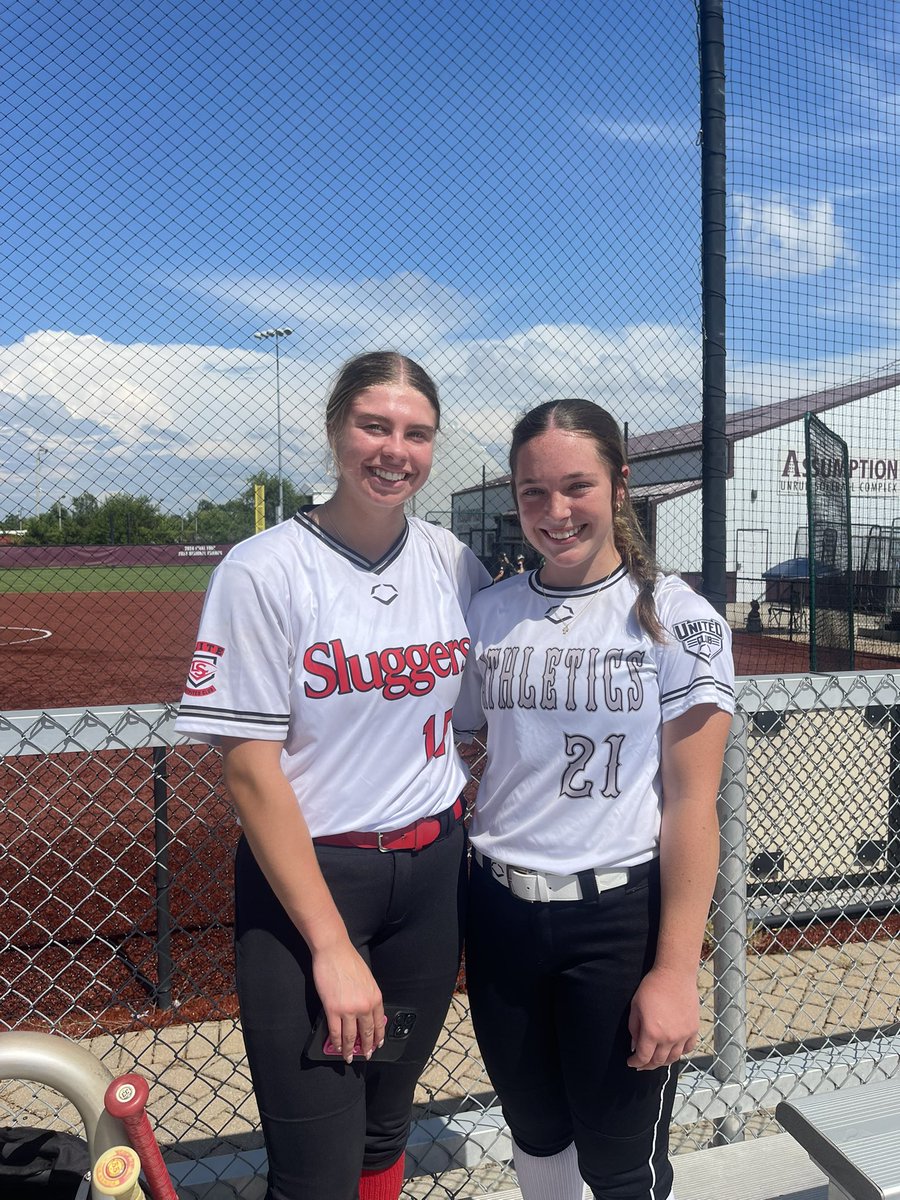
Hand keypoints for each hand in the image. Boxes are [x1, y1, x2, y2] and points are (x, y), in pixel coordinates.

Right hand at [312, 942, 384, 1063]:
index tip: (377, 1045)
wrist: (334, 951)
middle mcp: (365, 1006)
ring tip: (349, 1057)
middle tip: (365, 1056)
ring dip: (350, 1050)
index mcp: (375, 997)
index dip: (378, 1037)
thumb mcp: (367, 980)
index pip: (379, 1023)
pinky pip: (336, 1032)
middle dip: (366, 1047)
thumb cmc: (349, 961)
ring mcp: (349, 1010)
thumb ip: (368, 997)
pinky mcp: (333, 1010)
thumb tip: (365, 1013)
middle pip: (367, 1033)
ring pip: (351, 1037)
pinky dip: (337, 1043)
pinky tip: (337, 1048)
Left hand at [627, 966, 699, 1070]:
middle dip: (647, 1065)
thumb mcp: (636, 1006)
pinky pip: (688, 1048)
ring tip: (656, 1059)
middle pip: (658, 1061)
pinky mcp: (693, 1029)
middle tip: (641, 1064)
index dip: (636, 1062)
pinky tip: (673, 1050)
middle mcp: (669, 1038)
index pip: (643, 1057)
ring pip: (674, 1058)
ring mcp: (683, 1035)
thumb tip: (634, 1045)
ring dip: (663, 1061)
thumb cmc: (652, 986)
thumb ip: (634, 1029)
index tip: (631, 1062)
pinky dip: (680, 1053)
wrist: (675, 974)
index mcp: (652, 1032)